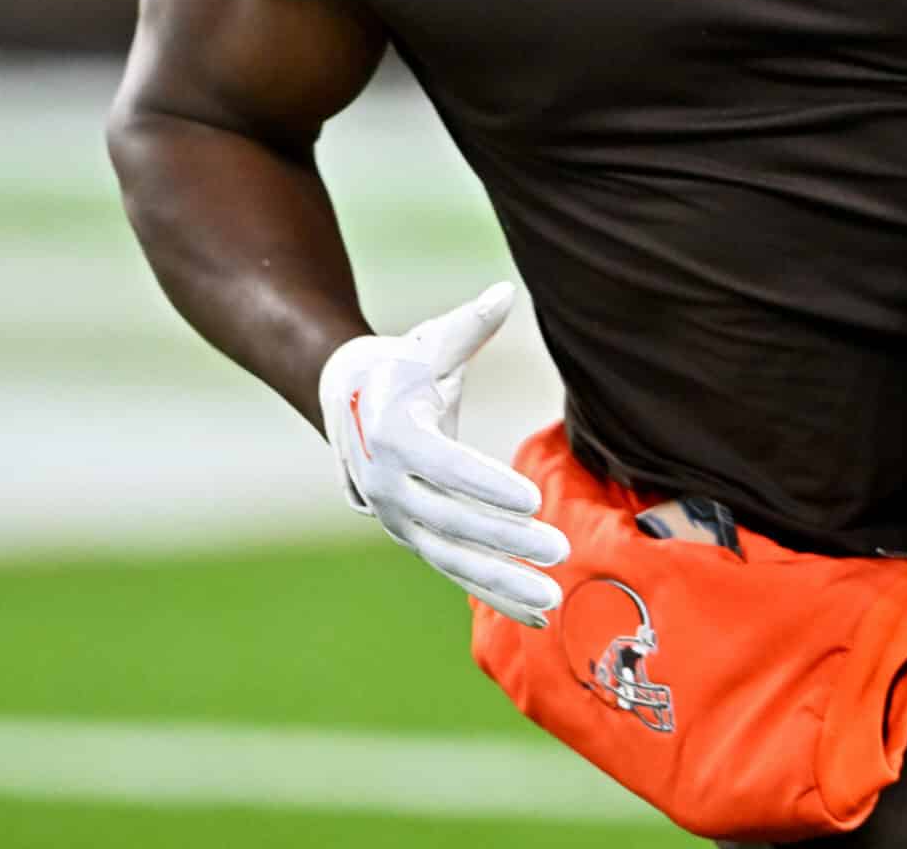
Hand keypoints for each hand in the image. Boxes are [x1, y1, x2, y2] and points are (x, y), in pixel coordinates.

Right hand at [318, 281, 569, 626]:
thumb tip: (506, 292)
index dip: (485, 485)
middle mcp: (388, 486)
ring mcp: (398, 519)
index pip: (441, 466)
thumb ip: (467, 326)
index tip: (532, 499)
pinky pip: (455, 570)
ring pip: (451, 558)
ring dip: (501, 581)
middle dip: (506, 539)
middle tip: (559, 549)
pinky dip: (493, 593)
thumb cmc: (399, 366)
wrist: (346, 402)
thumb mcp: (427, 342)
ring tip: (552, 596)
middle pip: (450, 520)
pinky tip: (536, 613)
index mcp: (393, 434)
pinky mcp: (415, 536)